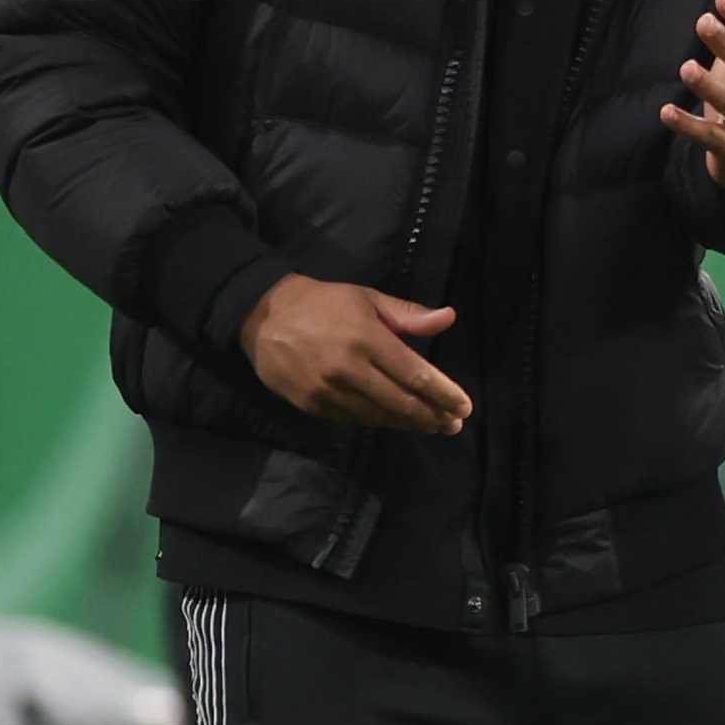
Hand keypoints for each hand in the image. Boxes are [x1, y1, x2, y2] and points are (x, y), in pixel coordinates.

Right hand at [240, 276, 469, 433]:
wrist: (262, 315)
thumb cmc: (323, 303)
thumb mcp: (367, 298)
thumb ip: (408, 314)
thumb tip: (449, 318)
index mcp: (366, 338)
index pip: (414, 374)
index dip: (442, 393)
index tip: (463, 407)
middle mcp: (349, 369)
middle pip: (401, 401)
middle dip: (432, 416)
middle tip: (454, 424)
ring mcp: (328, 391)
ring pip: (379, 416)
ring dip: (409, 424)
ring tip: (433, 427)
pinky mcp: (312, 406)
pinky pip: (355, 420)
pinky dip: (380, 422)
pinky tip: (397, 422)